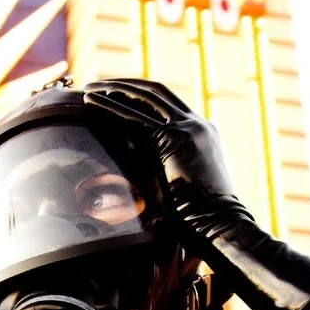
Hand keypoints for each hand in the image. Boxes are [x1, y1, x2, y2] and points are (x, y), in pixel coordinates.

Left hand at [80, 79, 252, 243]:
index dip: (140, 95)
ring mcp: (189, 128)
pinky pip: (136, 118)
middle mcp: (198, 125)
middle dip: (125, 85)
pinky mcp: (175, 139)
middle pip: (156, 92)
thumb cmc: (200, 217)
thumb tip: (141, 179)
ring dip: (115, 91)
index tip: (116, 94)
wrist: (220, 224)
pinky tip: (92, 103)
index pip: (168, 103)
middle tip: (98, 84)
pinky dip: (111, 108)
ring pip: (145, 98)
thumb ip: (165, 170)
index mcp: (202, 133)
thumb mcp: (183, 185)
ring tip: (90, 89)